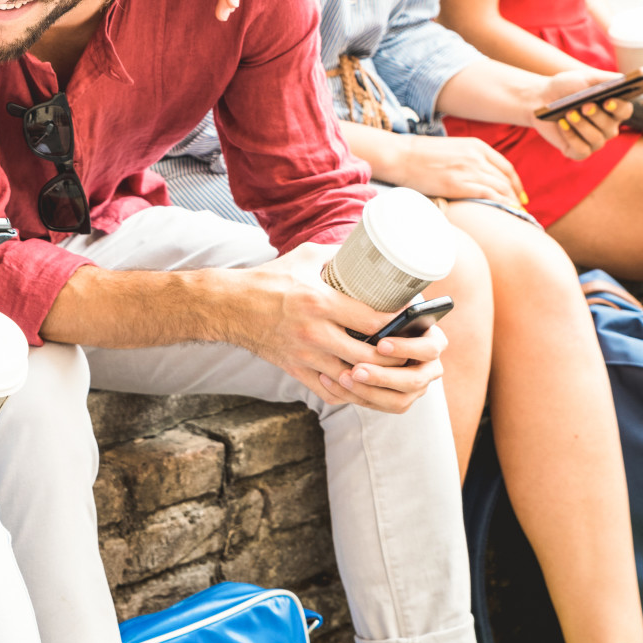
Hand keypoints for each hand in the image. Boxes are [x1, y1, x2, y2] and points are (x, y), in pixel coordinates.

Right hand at [213, 244, 445, 412]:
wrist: (230, 306)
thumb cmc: (269, 278)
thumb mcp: (305, 257)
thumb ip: (338, 256)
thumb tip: (367, 251)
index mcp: (319, 302)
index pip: (371, 320)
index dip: (398, 322)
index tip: (412, 318)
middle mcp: (314, 333)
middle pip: (368, 355)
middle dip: (394, 355)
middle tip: (408, 348)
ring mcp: (304, 356)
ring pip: (352, 378)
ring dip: (374, 376)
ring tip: (391, 368)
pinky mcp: (295, 370)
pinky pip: (329, 391)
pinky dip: (350, 391)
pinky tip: (361, 382)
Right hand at [385, 133, 525, 206]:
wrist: (401, 156)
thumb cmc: (420, 155)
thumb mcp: (451, 149)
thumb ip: (467, 159)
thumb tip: (475, 176)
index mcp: (476, 146)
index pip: (506, 167)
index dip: (516, 184)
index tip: (519, 196)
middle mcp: (477, 157)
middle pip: (505, 180)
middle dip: (515, 198)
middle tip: (519, 212)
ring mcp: (469, 170)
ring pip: (501, 189)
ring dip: (511, 204)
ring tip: (514, 218)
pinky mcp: (460, 184)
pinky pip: (490, 196)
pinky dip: (502, 205)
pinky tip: (505, 215)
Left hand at [528, 69, 631, 159]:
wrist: (541, 98)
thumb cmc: (567, 87)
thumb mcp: (585, 78)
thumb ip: (606, 79)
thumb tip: (623, 80)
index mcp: (613, 109)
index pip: (624, 111)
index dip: (618, 107)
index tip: (608, 101)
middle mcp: (608, 127)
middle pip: (610, 127)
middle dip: (597, 116)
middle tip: (584, 106)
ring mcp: (594, 141)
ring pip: (596, 139)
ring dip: (582, 126)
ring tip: (568, 113)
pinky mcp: (579, 151)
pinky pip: (581, 150)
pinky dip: (571, 137)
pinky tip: (562, 124)